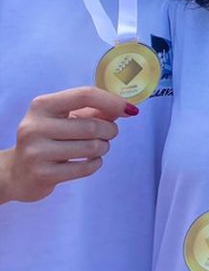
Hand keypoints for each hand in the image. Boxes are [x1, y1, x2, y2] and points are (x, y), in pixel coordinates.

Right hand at [0, 86, 136, 203]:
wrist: (16, 173)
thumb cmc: (46, 139)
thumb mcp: (62, 119)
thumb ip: (92, 111)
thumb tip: (124, 108)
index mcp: (41, 105)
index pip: (84, 95)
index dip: (111, 101)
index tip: (129, 109)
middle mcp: (35, 126)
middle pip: (91, 125)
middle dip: (110, 130)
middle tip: (111, 133)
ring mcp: (37, 152)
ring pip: (91, 147)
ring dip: (104, 147)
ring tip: (100, 147)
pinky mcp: (43, 174)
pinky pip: (85, 168)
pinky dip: (96, 163)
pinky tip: (91, 161)